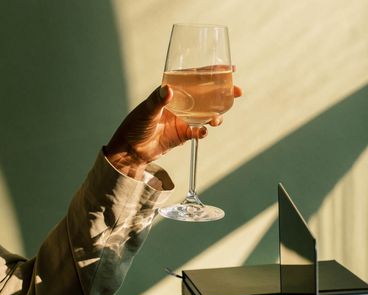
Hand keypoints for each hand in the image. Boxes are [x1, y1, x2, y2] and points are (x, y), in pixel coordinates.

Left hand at [104, 83, 241, 178]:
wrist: (130, 151)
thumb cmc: (134, 126)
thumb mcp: (146, 111)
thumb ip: (158, 100)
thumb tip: (168, 90)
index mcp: (173, 92)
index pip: (196, 78)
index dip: (213, 73)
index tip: (229, 70)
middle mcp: (181, 104)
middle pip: (207, 96)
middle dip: (223, 94)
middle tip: (237, 92)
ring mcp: (183, 119)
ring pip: (206, 114)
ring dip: (216, 115)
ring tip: (217, 119)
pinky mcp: (183, 135)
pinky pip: (198, 132)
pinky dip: (203, 132)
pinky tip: (204, 132)